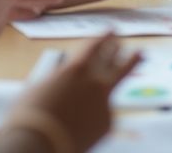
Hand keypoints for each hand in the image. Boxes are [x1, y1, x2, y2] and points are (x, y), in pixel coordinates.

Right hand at [3, 33, 138, 152]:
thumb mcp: (40, 87)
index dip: (104, 37)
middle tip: (125, 40)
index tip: (111, 31)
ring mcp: (104, 101)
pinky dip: (97, 112)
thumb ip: (58, 80)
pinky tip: (85, 119)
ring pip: (119, 79)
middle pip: (114, 58)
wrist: (39, 143)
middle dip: (118, 48)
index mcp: (75, 68)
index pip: (95, 46)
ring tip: (139, 54)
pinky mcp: (108, 121)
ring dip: (129, 64)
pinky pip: (104, 112)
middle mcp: (94, 81)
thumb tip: (64, 81)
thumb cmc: (31, 115)